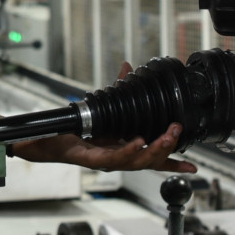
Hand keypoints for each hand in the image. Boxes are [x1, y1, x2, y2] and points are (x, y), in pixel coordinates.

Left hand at [14, 62, 194, 172]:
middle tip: (179, 134)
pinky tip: (137, 142)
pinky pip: (112, 157)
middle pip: (149, 160)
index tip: (194, 167)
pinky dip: (126, 150)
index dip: (172, 163)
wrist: (40, 139)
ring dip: (152, 150)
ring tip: (165, 137)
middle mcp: (116, 157)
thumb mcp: (100, 106)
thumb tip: (129, 68)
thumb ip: (118, 89)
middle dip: (167, 149)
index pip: (151, 157)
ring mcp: (104, 160)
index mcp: (122, 148)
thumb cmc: (69, 129)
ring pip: (135, 162)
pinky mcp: (90, 159)